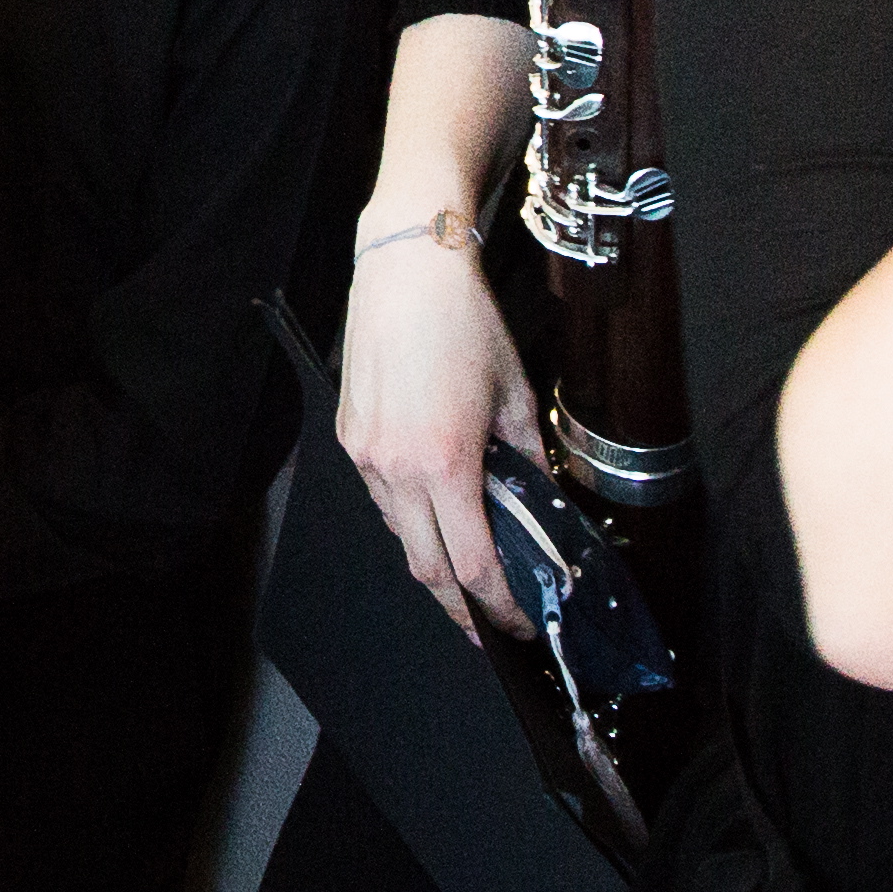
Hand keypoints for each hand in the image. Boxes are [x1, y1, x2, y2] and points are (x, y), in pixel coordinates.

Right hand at [341, 222, 548, 630]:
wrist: (407, 270)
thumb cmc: (464, 322)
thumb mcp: (516, 397)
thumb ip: (529, 465)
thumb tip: (542, 509)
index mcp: (445, 462)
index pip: (472, 565)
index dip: (498, 606)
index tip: (518, 621)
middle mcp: (396, 468)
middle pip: (426, 569)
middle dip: (460, 607)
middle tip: (489, 621)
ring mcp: (366, 456)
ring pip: (400, 535)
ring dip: (434, 557)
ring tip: (468, 563)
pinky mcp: (350, 439)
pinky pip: (381, 499)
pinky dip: (410, 515)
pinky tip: (434, 506)